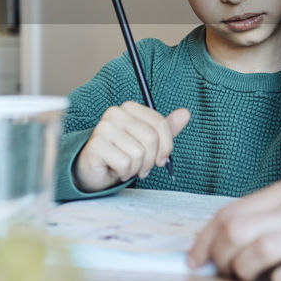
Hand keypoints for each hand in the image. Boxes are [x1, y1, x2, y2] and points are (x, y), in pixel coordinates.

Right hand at [73, 103, 189, 192]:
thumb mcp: (148, 141)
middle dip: (150, 160)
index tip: (161, 159)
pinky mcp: (96, 144)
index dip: (166, 146)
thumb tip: (185, 113)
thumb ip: (166, 128)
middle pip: (150, 138)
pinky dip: (124, 172)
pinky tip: (116, 170)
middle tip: (142, 167)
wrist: (95, 171)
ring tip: (126, 167)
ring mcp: (103, 127)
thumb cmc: (122, 154)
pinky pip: (125, 163)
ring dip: (136, 168)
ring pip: (138, 153)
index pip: (159, 123)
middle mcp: (114, 113)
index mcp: (129, 108)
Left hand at [187, 178, 280, 280]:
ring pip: (258, 252)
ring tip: (249, 280)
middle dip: (219, 258)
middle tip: (223, 274)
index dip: (204, 239)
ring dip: (243, 273)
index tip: (195, 259)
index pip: (229, 212)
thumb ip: (278, 213)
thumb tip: (232, 235)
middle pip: (236, 232)